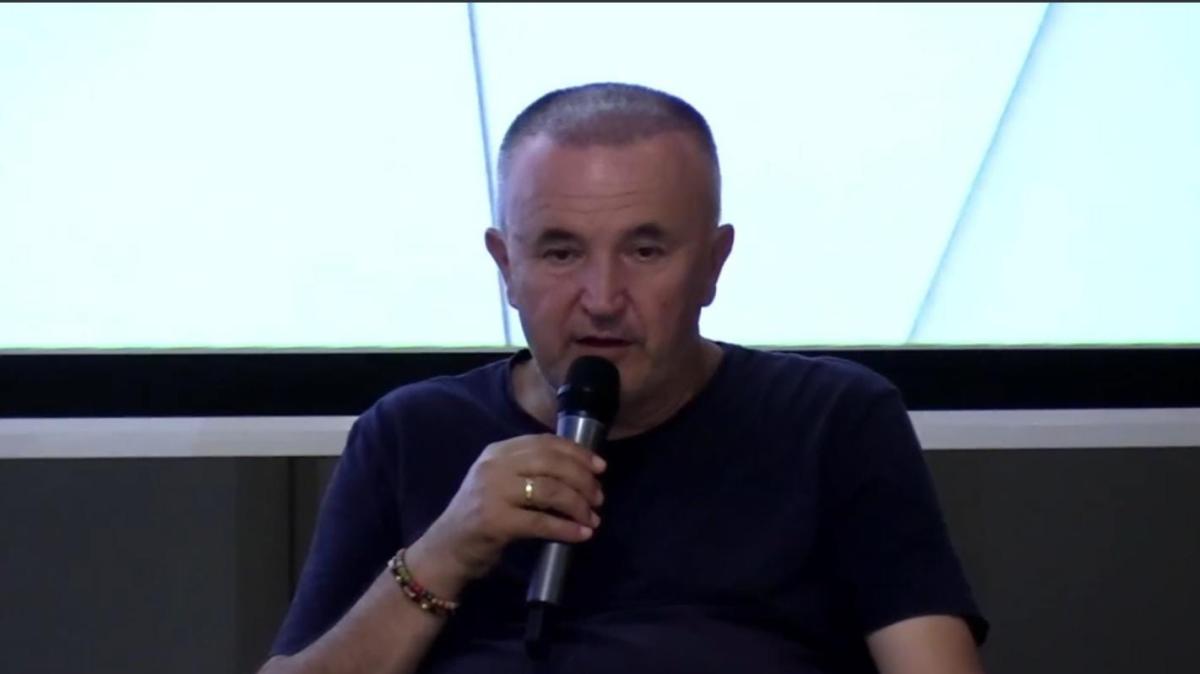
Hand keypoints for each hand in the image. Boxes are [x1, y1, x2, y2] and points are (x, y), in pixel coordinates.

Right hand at [405, 434, 606, 597]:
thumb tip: (580, 472)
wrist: (446, 550)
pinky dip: (566, 528)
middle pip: (552, 463)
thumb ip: (529, 471)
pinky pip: (541, 521)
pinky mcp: (495, 521)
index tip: (600, 467)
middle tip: (599, 497)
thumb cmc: (479, 516)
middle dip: (583, 479)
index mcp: (498, 452)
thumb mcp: (499, 483)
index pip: (545, 443)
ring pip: (550, 490)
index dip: (577, 453)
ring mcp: (492, 493)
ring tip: (592, 518)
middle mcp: (494, 467)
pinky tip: (582, 534)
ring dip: (578, 505)